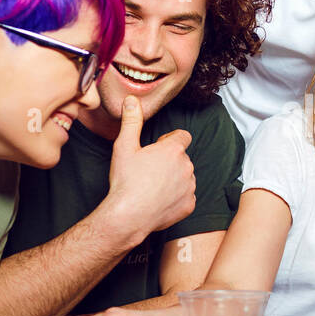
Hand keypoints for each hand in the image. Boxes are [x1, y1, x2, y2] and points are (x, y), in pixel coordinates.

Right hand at [106, 96, 195, 233]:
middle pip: (182, 158)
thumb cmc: (126, 181)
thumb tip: (132, 100)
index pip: (183, 136)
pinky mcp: (189, 205)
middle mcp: (187, 166)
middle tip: (149, 170)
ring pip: (185, 177)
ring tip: (152, 187)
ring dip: (174, 179)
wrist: (128, 215)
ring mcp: (190, 187)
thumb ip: (131, 121)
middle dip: (170, 161)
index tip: (156, 150)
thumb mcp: (124, 146)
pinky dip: (176, 198)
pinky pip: (186, 197)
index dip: (169, 141)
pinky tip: (159, 201)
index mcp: (173, 150)